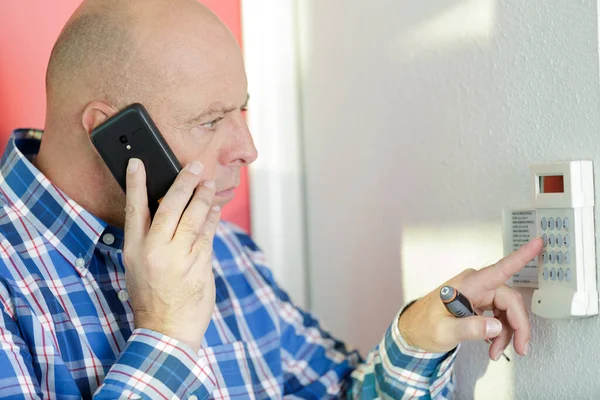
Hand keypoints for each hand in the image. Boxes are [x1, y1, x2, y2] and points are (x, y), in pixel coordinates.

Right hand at [123, 159, 220, 351]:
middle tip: (195, 166)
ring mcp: (180, 255)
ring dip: (204, 196)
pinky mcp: (200, 262)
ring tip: (208, 184)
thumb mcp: (137, 267)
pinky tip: (215, 209)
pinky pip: (208, 233)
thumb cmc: (151, 298)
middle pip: (171, 205)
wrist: (167, 329)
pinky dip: (212, 218)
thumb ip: (149, 239)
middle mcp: (156, 249)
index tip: (138, 163)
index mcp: (135, 249)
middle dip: (184, 182)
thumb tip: (165, 211)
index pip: (134, 208)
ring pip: (194, 215)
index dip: (136, 183)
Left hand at [398, 237, 542, 359]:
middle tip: (520, 349)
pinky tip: (492, 344)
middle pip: (511, 301)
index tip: (538, 242)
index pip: (499, 269)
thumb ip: (469, 328)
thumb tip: (496, 327)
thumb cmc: (423, 325)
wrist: (413, 329)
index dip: (521, 256)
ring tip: (495, 351)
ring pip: (508, 311)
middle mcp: (476, 285)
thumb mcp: (444, 331)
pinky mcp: (479, 302)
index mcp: (468, 284)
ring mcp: (478, 293)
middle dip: (518, 327)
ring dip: (507, 333)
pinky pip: (500, 315)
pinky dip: (500, 332)